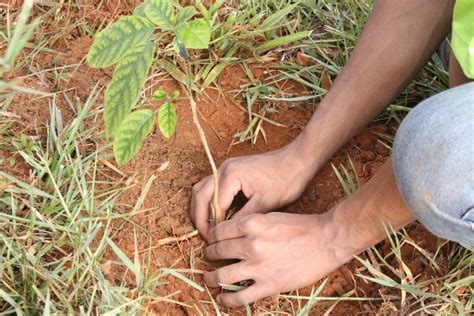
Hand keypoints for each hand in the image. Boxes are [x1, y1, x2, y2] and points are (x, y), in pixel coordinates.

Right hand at [191, 146, 315, 238]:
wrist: (297, 161)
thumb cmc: (285, 180)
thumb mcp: (264, 204)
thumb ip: (242, 218)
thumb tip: (226, 235)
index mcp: (230, 176)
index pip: (212, 205)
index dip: (211, 226)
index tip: (213, 242)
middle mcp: (223, 168)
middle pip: (199, 195)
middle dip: (199, 217)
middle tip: (205, 237)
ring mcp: (225, 167)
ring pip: (202, 189)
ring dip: (201, 208)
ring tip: (206, 228)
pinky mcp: (231, 169)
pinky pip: (211, 186)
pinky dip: (209, 201)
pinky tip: (216, 215)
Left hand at [202, 212, 353, 306]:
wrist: (326, 240)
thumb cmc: (302, 226)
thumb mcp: (271, 216)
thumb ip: (250, 224)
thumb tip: (233, 233)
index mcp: (251, 224)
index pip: (219, 231)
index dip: (211, 236)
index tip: (210, 240)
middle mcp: (250, 244)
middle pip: (217, 251)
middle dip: (209, 254)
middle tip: (207, 256)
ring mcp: (258, 266)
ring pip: (222, 275)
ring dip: (211, 277)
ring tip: (208, 278)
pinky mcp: (269, 285)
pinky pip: (240, 296)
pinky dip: (227, 299)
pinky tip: (222, 298)